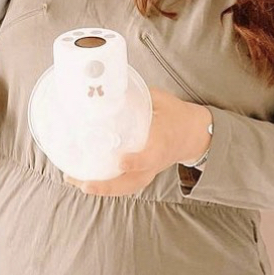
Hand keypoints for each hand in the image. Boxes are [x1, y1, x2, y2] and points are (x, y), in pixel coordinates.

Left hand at [64, 87, 212, 196]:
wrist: (194, 134)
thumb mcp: (161, 99)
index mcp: (162, 142)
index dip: (136, 162)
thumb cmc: (176, 115)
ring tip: (78, 183)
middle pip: (132, 182)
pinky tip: (87, 182)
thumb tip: (110, 85)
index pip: (150, 157)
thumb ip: (138, 95)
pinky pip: (127, 185)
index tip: (121, 162)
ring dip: (104, 189)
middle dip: (108, 186)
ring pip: (127, 187)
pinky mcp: (145, 173)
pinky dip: (108, 187)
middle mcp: (155, 162)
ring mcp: (150, 170)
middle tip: (86, 184)